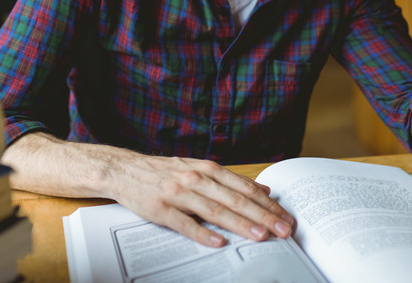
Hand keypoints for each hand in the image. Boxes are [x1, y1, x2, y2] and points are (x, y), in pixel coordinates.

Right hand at [111, 154, 293, 247]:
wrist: (126, 170)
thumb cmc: (166, 172)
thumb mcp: (200, 168)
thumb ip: (231, 180)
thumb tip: (264, 189)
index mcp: (208, 169)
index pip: (245, 188)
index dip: (267, 204)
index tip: (285, 217)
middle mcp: (196, 178)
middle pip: (235, 199)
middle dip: (262, 215)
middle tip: (283, 229)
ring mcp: (178, 193)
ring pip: (215, 210)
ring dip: (240, 224)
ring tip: (260, 235)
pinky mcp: (160, 208)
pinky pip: (184, 223)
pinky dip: (202, 233)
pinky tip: (218, 242)